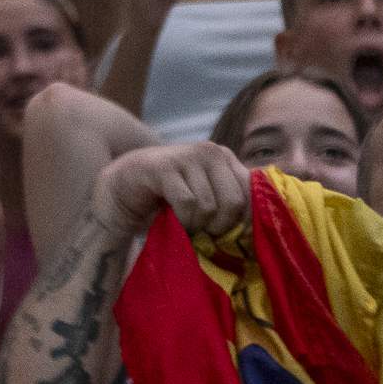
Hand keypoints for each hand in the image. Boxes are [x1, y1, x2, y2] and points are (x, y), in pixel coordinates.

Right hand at [97, 138, 252, 239]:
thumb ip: (230, 202)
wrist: (123, 188)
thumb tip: (259, 225)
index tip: (225, 232)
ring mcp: (186, 156)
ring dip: (195, 225)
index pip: (251, 193)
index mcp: (225, 158)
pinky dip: (181, 220)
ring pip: (209, 206)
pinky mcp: (164, 167)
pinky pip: (187, 204)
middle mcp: (210, 151)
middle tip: (201, 230)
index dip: (241, 220)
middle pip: (234, 202)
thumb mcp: (206, 196)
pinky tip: (172, 218)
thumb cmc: (169, 197)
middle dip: (218, 226)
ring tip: (183, 221)